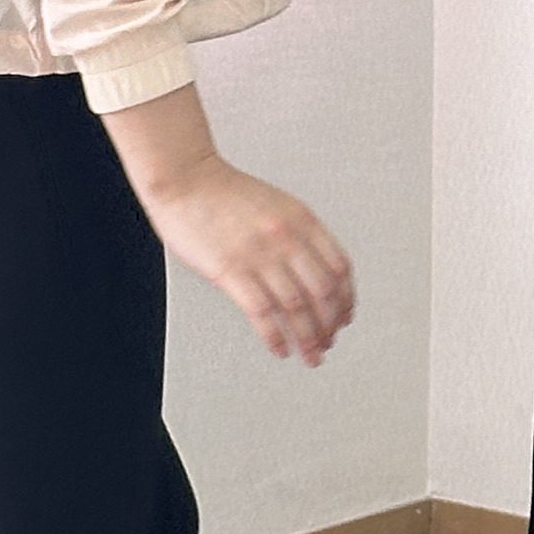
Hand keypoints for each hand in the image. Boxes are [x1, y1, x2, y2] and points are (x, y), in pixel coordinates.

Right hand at [142, 151, 355, 363]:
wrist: (186, 178)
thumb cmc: (225, 192)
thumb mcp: (277, 204)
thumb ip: (299, 232)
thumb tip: (314, 270)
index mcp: (303, 220)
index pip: (339, 268)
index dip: (346, 298)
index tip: (345, 317)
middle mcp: (287, 238)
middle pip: (323, 293)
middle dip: (330, 325)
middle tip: (328, 343)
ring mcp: (260, 255)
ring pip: (297, 308)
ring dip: (308, 338)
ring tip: (310, 354)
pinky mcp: (231, 271)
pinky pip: (262, 314)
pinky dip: (275, 337)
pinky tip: (279, 348)